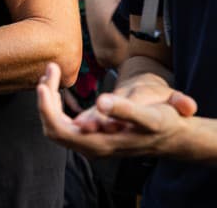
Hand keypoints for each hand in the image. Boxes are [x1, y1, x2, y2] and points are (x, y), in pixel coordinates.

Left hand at [38, 62, 196, 157]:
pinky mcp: (89, 136)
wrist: (173, 137)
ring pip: (54, 126)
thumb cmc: (163, 123)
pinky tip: (58, 85)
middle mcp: (92, 148)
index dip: (47, 109)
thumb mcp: (150, 115)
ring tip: (52, 72)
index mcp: (103, 144)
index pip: (63, 132)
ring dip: (48, 99)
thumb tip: (101, 103)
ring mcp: (89, 143)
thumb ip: (127, 110)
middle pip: (53, 129)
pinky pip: (61, 123)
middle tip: (51, 69)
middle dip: (45, 98)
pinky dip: (54, 103)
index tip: (43, 84)